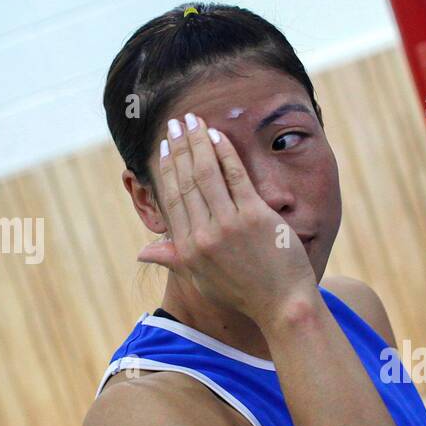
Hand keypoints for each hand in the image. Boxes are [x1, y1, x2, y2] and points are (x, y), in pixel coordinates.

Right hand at [139, 112, 317, 327]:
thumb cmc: (244, 294)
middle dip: (180, 147)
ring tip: (193, 120)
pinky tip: (219, 135)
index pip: (173, 199)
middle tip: (175, 123)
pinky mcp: (255, 216)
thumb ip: (174, 259)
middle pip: (186, 180)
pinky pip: (236, 176)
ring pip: (207, 173)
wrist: (283, 305)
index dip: (168, 169)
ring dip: (198, 141)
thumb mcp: (203, 279)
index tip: (165, 147)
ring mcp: (229, 224)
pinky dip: (226, 153)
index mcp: (188, 249)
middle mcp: (203, 235)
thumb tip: (143, 252)